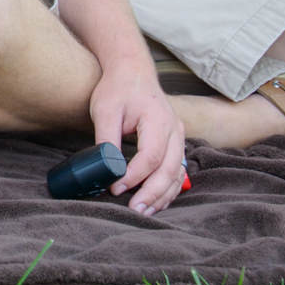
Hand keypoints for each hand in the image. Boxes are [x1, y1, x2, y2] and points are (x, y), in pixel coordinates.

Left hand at [91, 61, 185, 215]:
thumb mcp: (105, 110)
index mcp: (158, 120)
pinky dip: (168, 189)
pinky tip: (155, 201)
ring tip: (144, 211)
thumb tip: (106, 168)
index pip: (151, 156)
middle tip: (134, 209)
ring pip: (177, 173)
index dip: (134, 176)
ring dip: (163, 195)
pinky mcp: (176, 144)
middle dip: (152, 193)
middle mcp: (175, 130)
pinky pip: (178, 171)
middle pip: (170, 169)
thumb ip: (107, 138)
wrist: (133, 72)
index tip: (114, 187)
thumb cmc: (118, 90)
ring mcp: (179, 137)